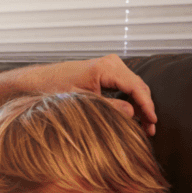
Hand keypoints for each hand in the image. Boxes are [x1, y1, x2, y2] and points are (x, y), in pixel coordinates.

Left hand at [23, 54, 157, 135]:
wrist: (38, 81)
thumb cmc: (54, 89)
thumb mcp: (81, 102)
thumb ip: (107, 107)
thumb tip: (132, 113)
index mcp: (106, 67)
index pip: (136, 87)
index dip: (147, 106)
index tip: (152, 122)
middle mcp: (111, 63)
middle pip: (138, 86)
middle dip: (146, 108)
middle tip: (150, 129)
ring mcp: (110, 66)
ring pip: (133, 87)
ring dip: (139, 105)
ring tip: (144, 126)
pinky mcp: (106, 72)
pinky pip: (124, 86)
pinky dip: (130, 100)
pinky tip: (132, 116)